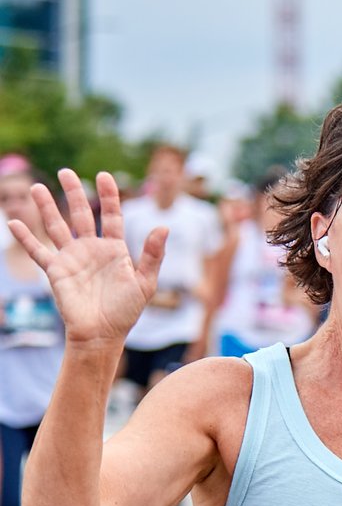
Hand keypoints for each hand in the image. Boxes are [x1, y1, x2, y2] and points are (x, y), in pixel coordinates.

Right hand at [7, 169, 166, 345]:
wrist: (102, 333)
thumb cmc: (126, 311)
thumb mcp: (145, 282)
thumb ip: (153, 255)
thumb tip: (163, 226)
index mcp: (115, 250)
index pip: (112, 216)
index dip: (109, 196)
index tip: (104, 176)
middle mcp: (92, 249)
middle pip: (81, 214)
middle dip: (74, 193)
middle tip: (66, 172)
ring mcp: (72, 258)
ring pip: (57, 227)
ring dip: (47, 208)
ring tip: (36, 187)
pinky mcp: (56, 271)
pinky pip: (38, 251)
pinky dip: (26, 238)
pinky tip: (14, 222)